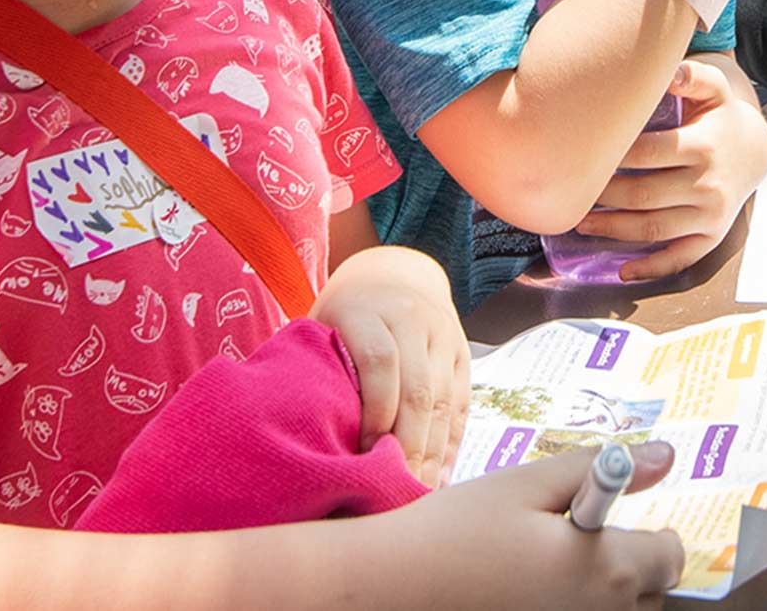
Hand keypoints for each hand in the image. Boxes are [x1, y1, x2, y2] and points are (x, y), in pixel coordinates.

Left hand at [310, 245, 471, 486]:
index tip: (364, 454)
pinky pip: (461, 406)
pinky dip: (450, 445)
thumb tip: (302, 441)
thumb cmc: (344, 317)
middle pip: (419, 389)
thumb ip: (319, 373)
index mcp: (369, 310)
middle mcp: (413, 319)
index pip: (380, 362)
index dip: (375, 411)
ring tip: (414, 493)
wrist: (395, 274)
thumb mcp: (323, 328)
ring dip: (431, 453)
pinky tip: (437, 477)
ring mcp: (444, 336)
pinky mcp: (463, 354)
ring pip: (444, 402)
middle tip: (393, 490)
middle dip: (408, 446)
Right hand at [390, 443, 683, 609]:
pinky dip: (570, 609)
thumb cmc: (458, 530)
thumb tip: (664, 457)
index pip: (670, 559)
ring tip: (552, 573)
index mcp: (607, 568)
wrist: (395, 587)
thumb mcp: (529, 483)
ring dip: (602, 597)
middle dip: (630, 570)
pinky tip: (532, 594)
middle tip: (581, 546)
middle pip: (648, 597)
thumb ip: (603, 468)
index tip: (628, 525)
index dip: (655, 537)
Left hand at [574, 58, 766, 280]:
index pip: (647, 154)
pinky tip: (623, 272)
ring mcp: (711, 215)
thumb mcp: (715, 89)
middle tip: (573, 191)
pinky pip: (681, 258)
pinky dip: (652, 268)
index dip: (612, 156)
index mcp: (703, 146)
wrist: (756, 151)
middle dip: (604, 196)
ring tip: (582, 223)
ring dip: (614, 230)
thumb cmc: (722, 116)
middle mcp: (708, 185)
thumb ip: (694, 75)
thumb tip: (671, 70)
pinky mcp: (712, 236)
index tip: (584, 153)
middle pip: (644, 195)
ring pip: (654, 229)